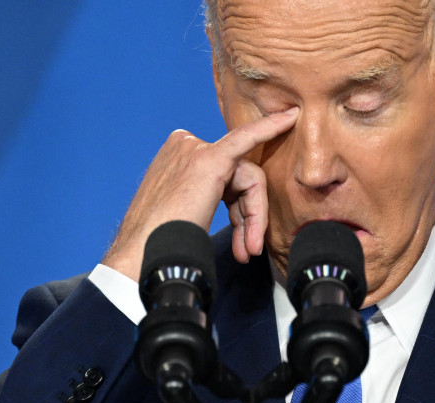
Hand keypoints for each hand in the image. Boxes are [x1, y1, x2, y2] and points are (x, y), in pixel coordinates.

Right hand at [102, 107, 299, 279]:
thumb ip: (204, 199)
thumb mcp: (181, 213)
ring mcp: (195, 150)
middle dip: (248, 217)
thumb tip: (233, 207)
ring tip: (246, 250)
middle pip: (240, 178)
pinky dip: (270, 127)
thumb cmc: (159, 243)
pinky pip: (248, 138)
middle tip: (246, 250)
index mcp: (177, 159)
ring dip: (253, 218)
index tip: (247, 224)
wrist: (144, 253)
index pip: (225, 177)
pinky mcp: (210, 159)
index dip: (239, 207)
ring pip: (248, 179)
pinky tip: (290, 118)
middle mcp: (185, 147)